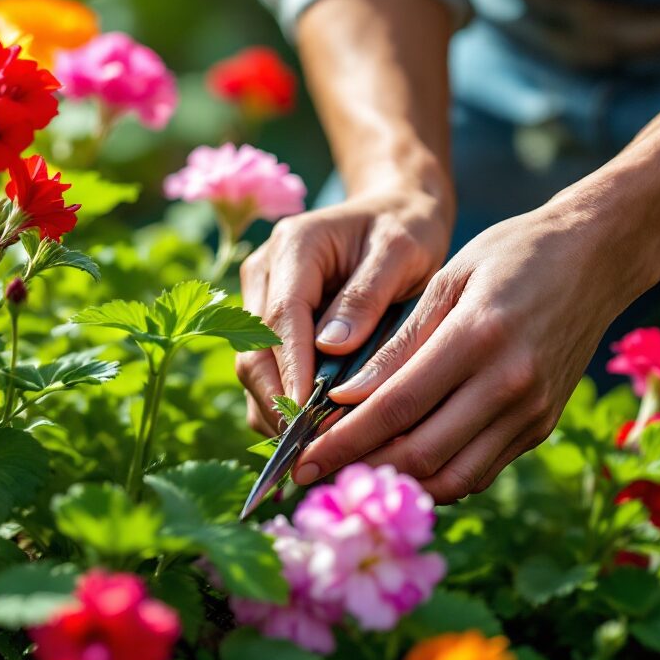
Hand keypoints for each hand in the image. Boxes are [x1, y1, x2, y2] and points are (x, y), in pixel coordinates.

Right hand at [235, 186, 452, 435]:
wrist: (395, 209)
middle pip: (255, 349)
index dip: (291, 370)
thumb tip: (332, 348)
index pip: (281, 317)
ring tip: (313, 450)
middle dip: (278, 402)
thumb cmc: (405, 227)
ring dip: (278, 410)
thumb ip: (366, 295)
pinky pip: (266, 371)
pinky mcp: (269, 321)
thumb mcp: (400, 249)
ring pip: (253, 367)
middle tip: (311, 449)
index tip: (308, 416)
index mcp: (294, 246)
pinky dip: (284, 404)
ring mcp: (261, 296)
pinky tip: (313, 433)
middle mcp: (265, 270)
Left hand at [290, 200, 659, 501]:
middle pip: (422, 453)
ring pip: (453, 476)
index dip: (344, 439)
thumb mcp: (447, 280)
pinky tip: (401, 468)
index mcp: (478, 337)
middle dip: (360, 471)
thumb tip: (344, 396)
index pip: (396, 407)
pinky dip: (437, 478)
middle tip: (313, 476)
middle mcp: (510, 384)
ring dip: (398, 485)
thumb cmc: (512, 254)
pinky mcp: (542, 426)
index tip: (301, 455)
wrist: (597, 256)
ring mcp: (532, 412)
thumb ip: (397, 344)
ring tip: (351, 479)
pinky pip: (480, 470)